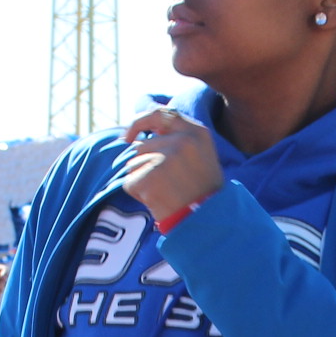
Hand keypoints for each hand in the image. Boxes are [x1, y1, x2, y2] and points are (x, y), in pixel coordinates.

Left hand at [120, 103, 224, 224]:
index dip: (140, 122)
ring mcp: (165, 159)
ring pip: (134, 164)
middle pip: (143, 146)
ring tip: (167, 193)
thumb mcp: (201, 157)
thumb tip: (139, 138)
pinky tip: (158, 201)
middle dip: (146, 166)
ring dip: (143, 180)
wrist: (208, 222)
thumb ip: (177, 139)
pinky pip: (130, 182)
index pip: (160, 114)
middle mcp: (182, 141)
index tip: (128, 137)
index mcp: (197, 133)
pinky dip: (139, 194)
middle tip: (168, 185)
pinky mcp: (150, 178)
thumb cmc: (203, 193)